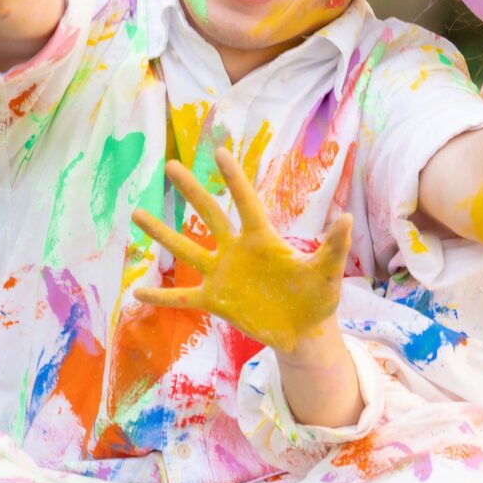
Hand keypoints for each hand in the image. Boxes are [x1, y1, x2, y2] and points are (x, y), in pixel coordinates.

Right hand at [131, 147, 352, 353]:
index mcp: (263, 239)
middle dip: (191, 191)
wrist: (304, 331)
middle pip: (209, 215)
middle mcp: (237, 250)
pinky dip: (160, 296)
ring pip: (186, 250)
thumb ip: (334, 246)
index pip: (245, 202)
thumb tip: (346, 218)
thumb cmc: (317, 296)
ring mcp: (222, 274)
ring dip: (161, 233)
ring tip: (136, 212)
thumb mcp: (327, 272)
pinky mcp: (215, 301)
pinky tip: (137, 291)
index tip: (220, 151)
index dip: (234, 179)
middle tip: (170, 165)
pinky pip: (182, 297)